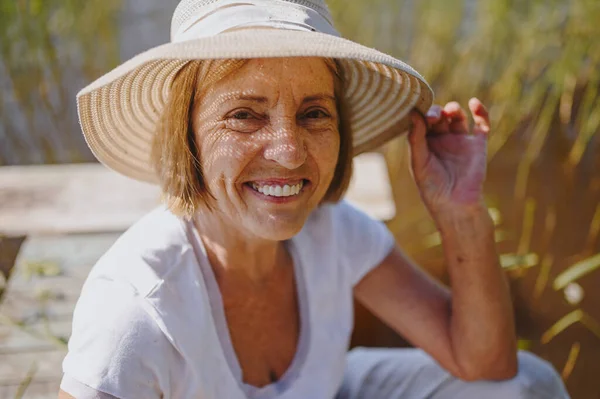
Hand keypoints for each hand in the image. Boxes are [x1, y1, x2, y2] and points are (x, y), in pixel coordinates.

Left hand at [407, 98, 489, 215]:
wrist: (455, 204)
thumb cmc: (431, 186)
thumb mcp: (418, 161)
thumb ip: (416, 137)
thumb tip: (413, 112)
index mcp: (424, 144)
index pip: (422, 122)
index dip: (422, 115)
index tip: (422, 114)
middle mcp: (442, 140)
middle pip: (439, 116)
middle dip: (437, 112)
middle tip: (435, 116)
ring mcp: (460, 141)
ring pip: (457, 117)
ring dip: (453, 109)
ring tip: (450, 111)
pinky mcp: (478, 145)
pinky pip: (481, 124)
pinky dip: (480, 111)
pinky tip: (474, 103)